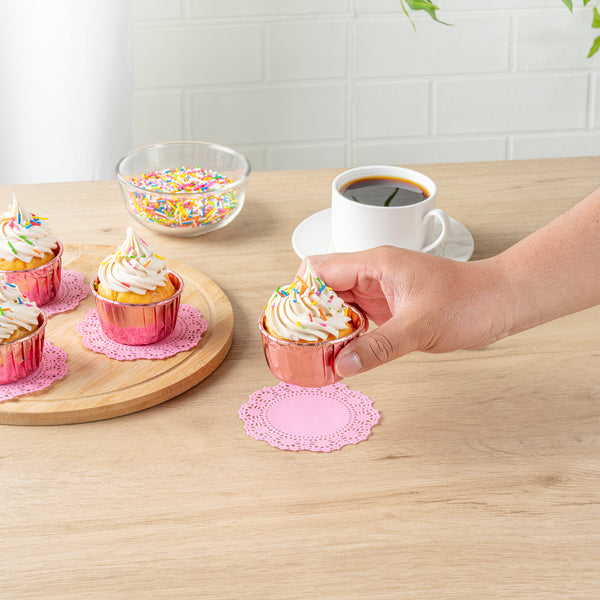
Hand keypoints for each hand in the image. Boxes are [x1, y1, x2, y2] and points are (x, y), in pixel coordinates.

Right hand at [305, 246, 510, 376]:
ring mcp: (379, 289)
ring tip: (318, 351)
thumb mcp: (419, 327)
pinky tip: (343, 351)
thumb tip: (342, 366)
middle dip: (309, 313)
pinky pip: (355, 316)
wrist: (499, 301)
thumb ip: (378, 347)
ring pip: (337, 303)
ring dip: (326, 325)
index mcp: (375, 263)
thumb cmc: (468, 300)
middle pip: (322, 286)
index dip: (300, 293)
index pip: (319, 269)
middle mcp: (373, 272)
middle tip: (303, 342)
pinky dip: (345, 333)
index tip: (294, 322)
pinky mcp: (388, 305)